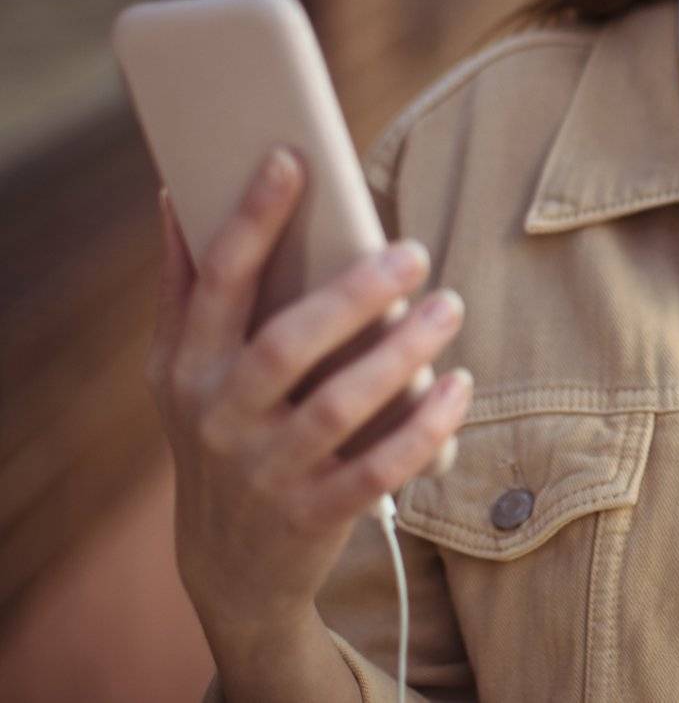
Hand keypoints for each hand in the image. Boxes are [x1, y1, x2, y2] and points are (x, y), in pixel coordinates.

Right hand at [147, 147, 472, 641]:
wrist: (227, 567)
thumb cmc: (217, 435)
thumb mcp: (182, 372)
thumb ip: (184, 287)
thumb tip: (174, 192)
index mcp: (190, 367)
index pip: (218, 282)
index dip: (252, 219)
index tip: (291, 158)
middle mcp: (221, 417)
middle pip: (287, 345)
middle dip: (353, 294)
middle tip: (414, 251)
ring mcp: (266, 470)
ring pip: (339, 406)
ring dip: (401, 354)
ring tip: (449, 306)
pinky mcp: (313, 515)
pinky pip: (378, 469)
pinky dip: (424, 428)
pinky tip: (459, 386)